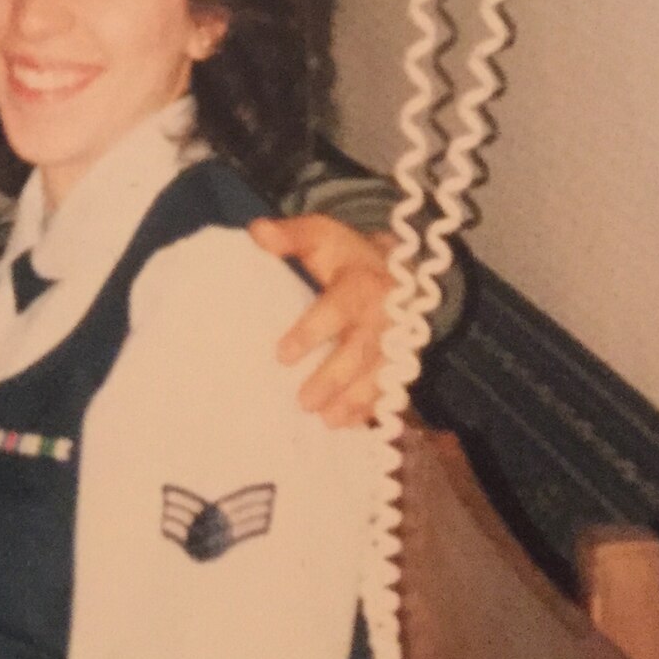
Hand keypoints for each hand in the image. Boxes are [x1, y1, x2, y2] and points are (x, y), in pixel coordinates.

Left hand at [248, 214, 396, 428]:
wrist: (398, 271)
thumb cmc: (348, 257)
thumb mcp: (322, 236)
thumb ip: (291, 236)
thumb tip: (257, 231)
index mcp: (362, 283)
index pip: (337, 309)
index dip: (312, 332)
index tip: (282, 355)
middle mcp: (384, 315)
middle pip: (361, 350)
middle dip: (333, 377)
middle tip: (304, 402)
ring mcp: (397, 341)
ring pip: (379, 374)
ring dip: (354, 400)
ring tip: (326, 422)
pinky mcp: (401, 359)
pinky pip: (390, 387)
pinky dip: (371, 408)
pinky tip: (349, 426)